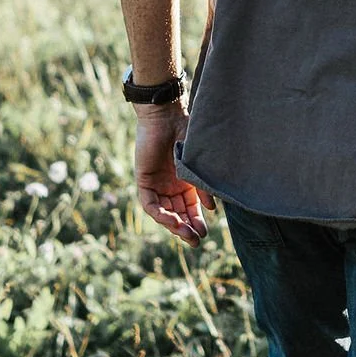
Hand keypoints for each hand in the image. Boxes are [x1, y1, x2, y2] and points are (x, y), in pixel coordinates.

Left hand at [134, 100, 214, 242]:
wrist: (166, 116)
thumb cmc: (186, 133)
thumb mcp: (198, 164)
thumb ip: (202, 186)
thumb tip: (211, 209)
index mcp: (186, 182)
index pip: (190, 208)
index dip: (196, 221)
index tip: (204, 233)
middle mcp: (171, 186)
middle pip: (177, 213)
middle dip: (186, 228)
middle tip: (195, 240)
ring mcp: (157, 184)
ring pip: (164, 212)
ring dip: (174, 225)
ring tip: (186, 234)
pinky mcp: (144, 180)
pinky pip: (150, 204)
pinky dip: (160, 214)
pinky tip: (171, 220)